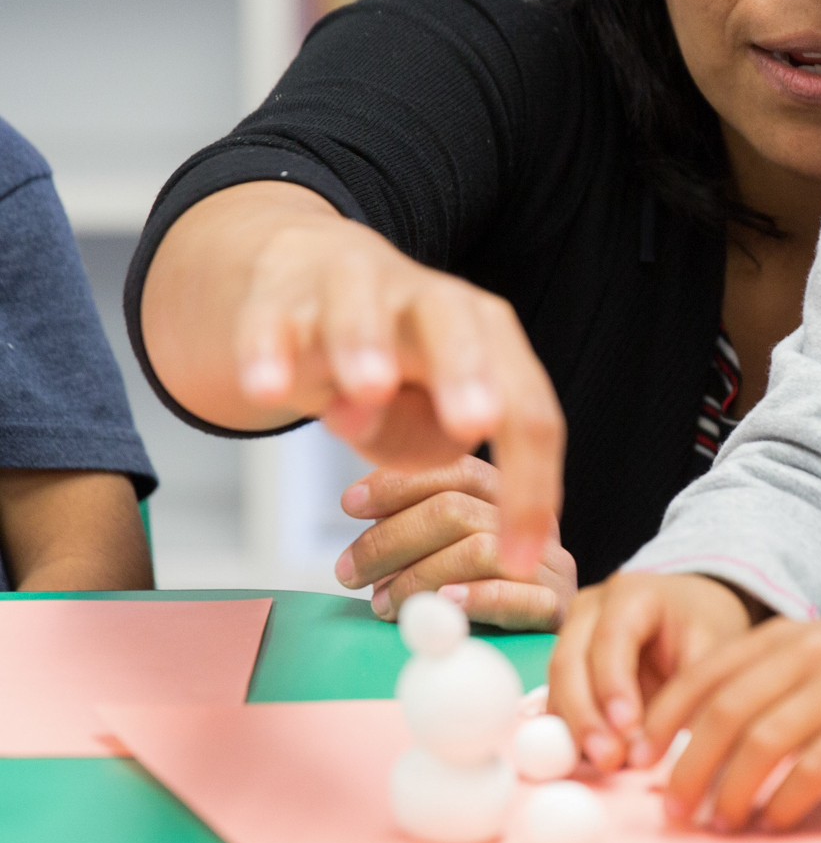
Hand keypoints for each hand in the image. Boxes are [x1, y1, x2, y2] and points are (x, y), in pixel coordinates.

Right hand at [143, 185, 563, 579]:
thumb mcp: (424, 418)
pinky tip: (268, 389)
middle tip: (475, 423)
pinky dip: (268, 352)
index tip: (521, 560)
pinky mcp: (281, 296)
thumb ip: (421, 439)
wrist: (312, 282)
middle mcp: (431, 303)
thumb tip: (400, 434)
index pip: (524, 407)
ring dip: (367, 345)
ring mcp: (355, 290)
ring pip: (362, 306)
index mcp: (488, 337)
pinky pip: (272, 320)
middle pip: (458, 324)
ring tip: (369, 388)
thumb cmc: (393, 368)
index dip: (529, 483)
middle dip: (467, 373)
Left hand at [332, 456, 575, 629]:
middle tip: (349, 572)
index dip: (400, 484)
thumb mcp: (453, 553)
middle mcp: (533, 524)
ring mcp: (550, 565)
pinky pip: (517, 596)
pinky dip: (474, 598)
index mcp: (510, 499)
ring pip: (477, 550)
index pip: (457, 471)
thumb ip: (423, 529)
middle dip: (390, 539)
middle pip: (455, 510)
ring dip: (416, 578)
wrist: (547, 652)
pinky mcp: (557, 608)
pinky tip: (442, 603)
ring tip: (382, 604)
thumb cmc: (484, 604)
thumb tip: (363, 512)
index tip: (351, 506)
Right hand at [549, 573, 756, 771]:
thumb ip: (690, 688)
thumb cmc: (703, 628)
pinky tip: (590, 761)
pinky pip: (558, 701)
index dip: (614, 684)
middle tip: (608, 759)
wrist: (691, 615)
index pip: (612, 636)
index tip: (628, 727)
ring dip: (575, 730)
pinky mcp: (566, 667)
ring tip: (603, 766)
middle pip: (570, 661)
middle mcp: (591, 610)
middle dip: (586, 715)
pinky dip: (571, 732)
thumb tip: (664, 744)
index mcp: (632, 594)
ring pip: (557, 685)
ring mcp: (571, 636)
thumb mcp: (713, 647)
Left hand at [634, 616, 820, 831]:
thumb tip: (689, 737)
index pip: (704, 675)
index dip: (665, 720)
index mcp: (782, 637)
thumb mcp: (810, 654)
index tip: (640, 760)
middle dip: (689, 767)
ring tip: (719, 823)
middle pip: (725, 714)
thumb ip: (758, 681)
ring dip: (730, 792)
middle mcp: (806, 657)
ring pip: (763, 744)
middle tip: (672, 809)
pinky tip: (772, 822)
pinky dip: (782, 802)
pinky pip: (811, 771)